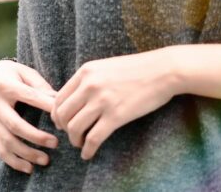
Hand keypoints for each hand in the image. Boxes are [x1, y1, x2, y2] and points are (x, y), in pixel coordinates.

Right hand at [0, 59, 59, 173]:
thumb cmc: (14, 74)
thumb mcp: (26, 73)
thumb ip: (41, 86)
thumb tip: (58, 101)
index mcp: (5, 86)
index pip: (28, 97)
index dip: (45, 106)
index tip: (62, 115)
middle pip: (15, 125)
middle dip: (35, 137)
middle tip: (55, 143)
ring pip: (7, 141)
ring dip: (27, 153)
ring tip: (45, 159)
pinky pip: (1, 150)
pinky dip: (14, 162)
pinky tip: (29, 168)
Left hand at [52, 49, 179, 160]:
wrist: (163, 70)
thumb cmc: (138, 68)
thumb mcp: (106, 67)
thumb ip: (89, 79)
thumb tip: (76, 99)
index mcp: (86, 71)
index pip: (58, 97)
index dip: (57, 114)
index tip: (62, 122)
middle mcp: (89, 85)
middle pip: (63, 114)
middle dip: (63, 128)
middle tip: (70, 135)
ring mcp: (102, 101)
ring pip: (75, 127)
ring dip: (74, 140)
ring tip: (80, 144)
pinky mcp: (116, 116)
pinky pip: (94, 138)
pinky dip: (88, 149)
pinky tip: (88, 153)